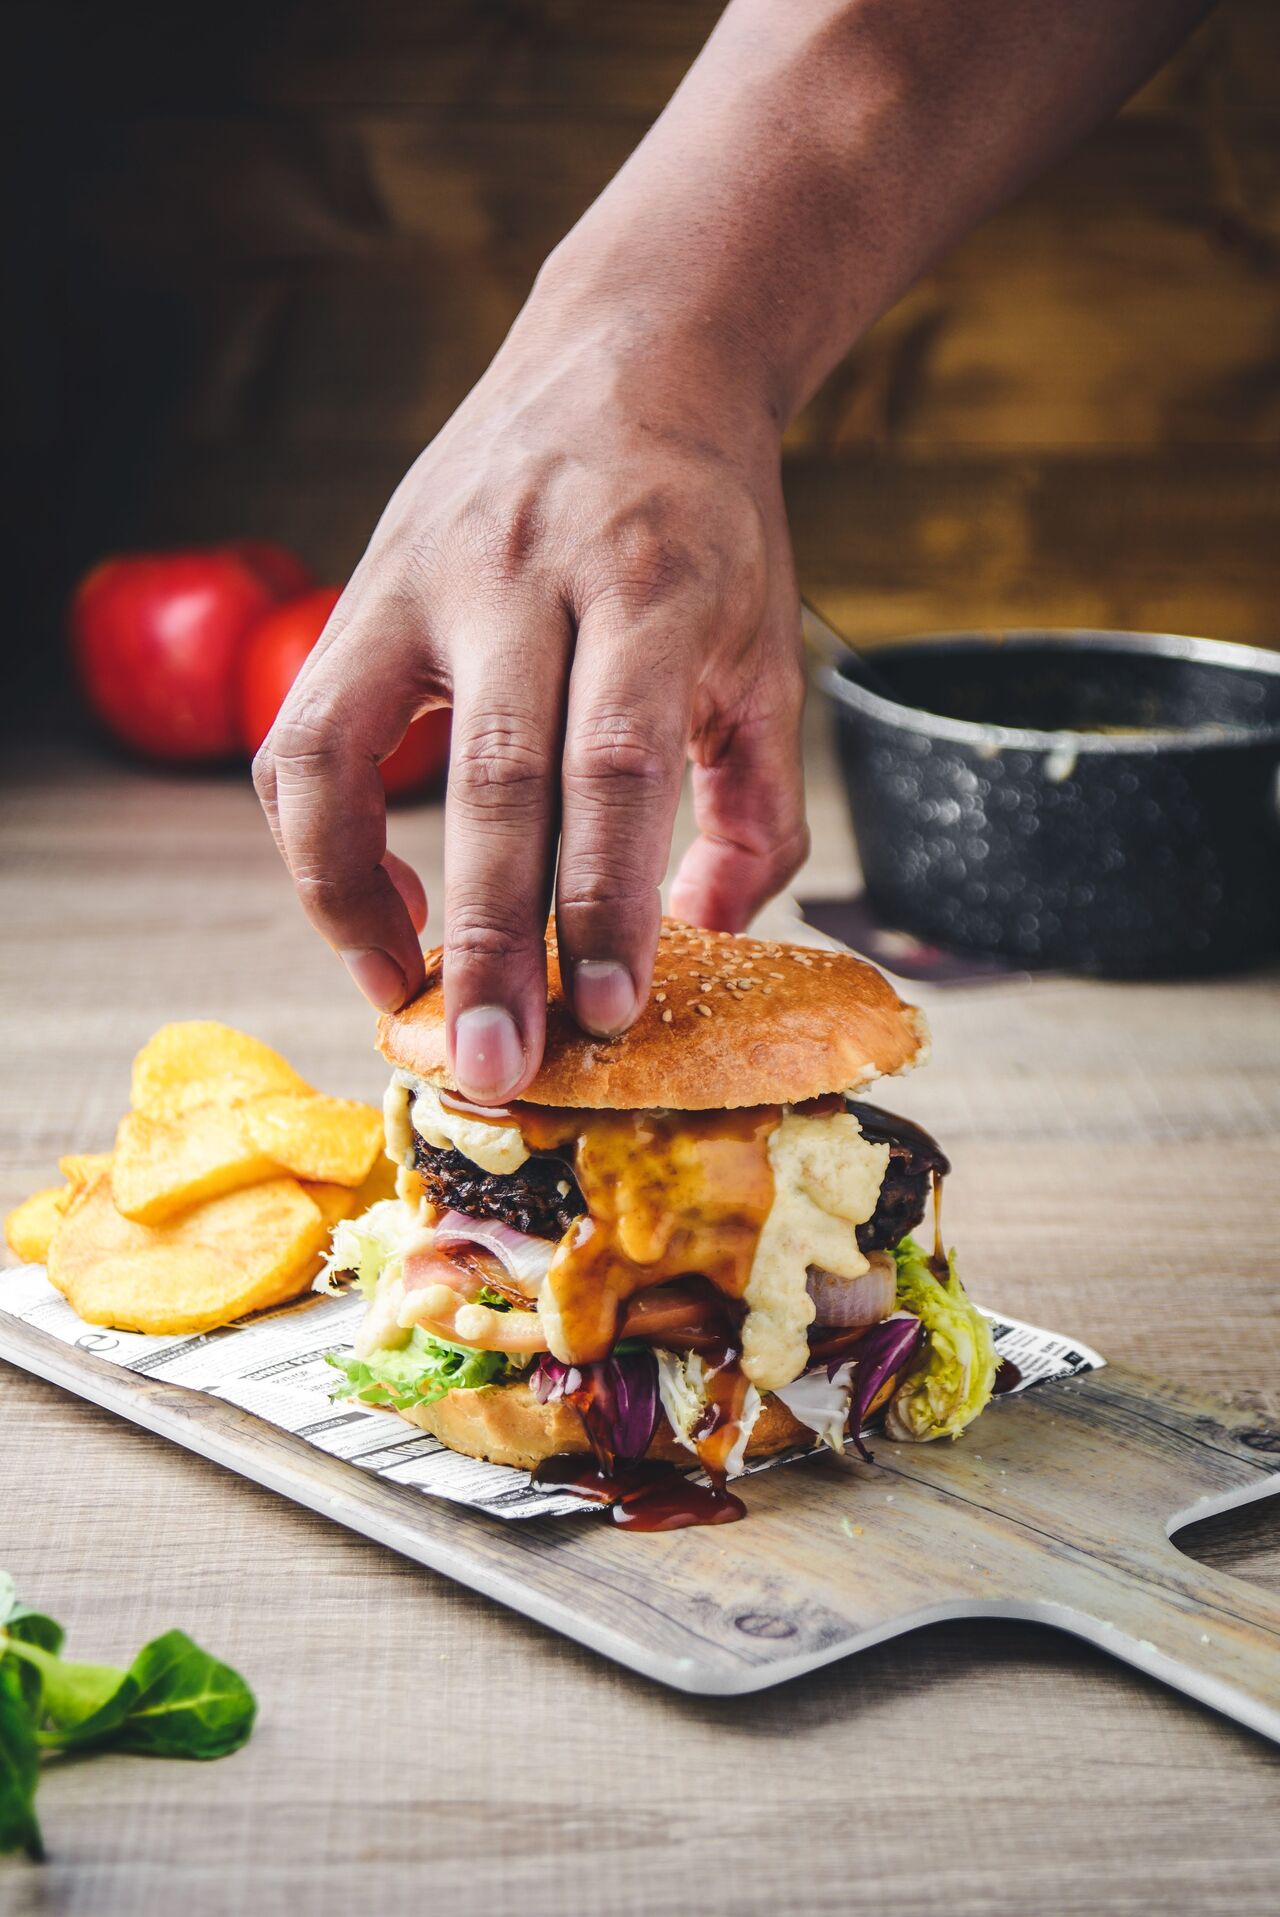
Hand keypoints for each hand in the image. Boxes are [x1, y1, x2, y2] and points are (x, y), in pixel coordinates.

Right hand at [253, 277, 808, 1103]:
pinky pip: (300, 737)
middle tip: (499, 1064)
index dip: (607, 898)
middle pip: (493, 775)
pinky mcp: (360, 587)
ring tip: (402, 998)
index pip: (617, 762)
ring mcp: (422, 572)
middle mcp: (525, 572)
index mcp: (653, 585)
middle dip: (493, 937)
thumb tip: (706, 940)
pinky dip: (323, 842)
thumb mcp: (768, 651)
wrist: (634, 358)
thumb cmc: (710, 529)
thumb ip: (754, 806)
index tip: (610, 1011)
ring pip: (345, 753)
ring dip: (357, 900)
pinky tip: (378, 909)